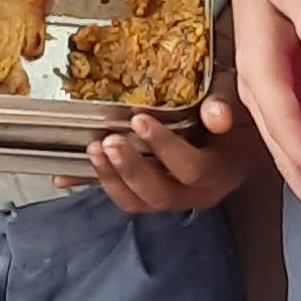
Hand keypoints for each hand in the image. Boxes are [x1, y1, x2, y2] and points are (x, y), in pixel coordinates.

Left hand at [91, 96, 255, 212]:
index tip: (140, 120)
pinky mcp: (149, 193)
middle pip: (159, 194)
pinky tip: (64, 177)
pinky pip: (120, 194)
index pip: (193, 169)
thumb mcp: (235, 98)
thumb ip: (224, 103)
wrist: (237, 133)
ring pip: (137, 202)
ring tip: (92, 151)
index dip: (165, 148)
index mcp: (221, 172)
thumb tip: (216, 115)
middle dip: (129, 169)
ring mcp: (172, 197)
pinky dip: (92, 184)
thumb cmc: (236, 111)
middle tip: (107, 142)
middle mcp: (196, 193)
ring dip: (110, 179)